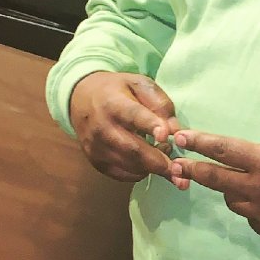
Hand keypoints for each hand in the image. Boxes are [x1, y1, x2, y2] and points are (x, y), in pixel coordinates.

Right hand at [68, 72, 187, 188]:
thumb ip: (160, 104)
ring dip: (152, 168)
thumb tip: (175, 130)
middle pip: (132, 149)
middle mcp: (101, 127)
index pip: (133, 115)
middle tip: (179, 168)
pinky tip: (147, 165)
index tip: (166, 136)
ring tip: (164, 159)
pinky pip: (121, 175)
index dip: (150, 126)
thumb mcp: (140, 84)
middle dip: (158, 161)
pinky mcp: (95, 161)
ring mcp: (96, 147)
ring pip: (129, 165)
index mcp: (113, 103)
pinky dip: (139, 173)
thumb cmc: (118, 90)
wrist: (80, 98)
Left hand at [171, 76, 259, 240]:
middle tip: (177, 165)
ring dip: (227, 189)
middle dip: (193, 170)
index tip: (180, 138)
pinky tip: (258, 201)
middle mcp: (259, 189)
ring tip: (230, 180)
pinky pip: (250, 219)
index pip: (222, 150)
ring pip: (232, 201)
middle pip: (215, 180)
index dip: (198, 143)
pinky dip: (249, 209)